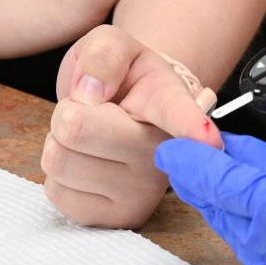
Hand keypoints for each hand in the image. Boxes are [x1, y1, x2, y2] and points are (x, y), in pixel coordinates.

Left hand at [42, 24, 223, 227]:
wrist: (126, 114)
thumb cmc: (124, 80)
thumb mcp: (114, 45)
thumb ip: (103, 53)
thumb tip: (88, 94)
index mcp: (170, 102)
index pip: (180, 114)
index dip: (192, 128)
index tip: (210, 142)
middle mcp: (164, 152)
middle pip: (76, 127)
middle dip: (68, 111)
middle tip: (93, 110)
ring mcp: (143, 192)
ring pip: (58, 160)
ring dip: (61, 142)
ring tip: (92, 137)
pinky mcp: (117, 219)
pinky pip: (55, 192)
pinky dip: (59, 174)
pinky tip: (88, 164)